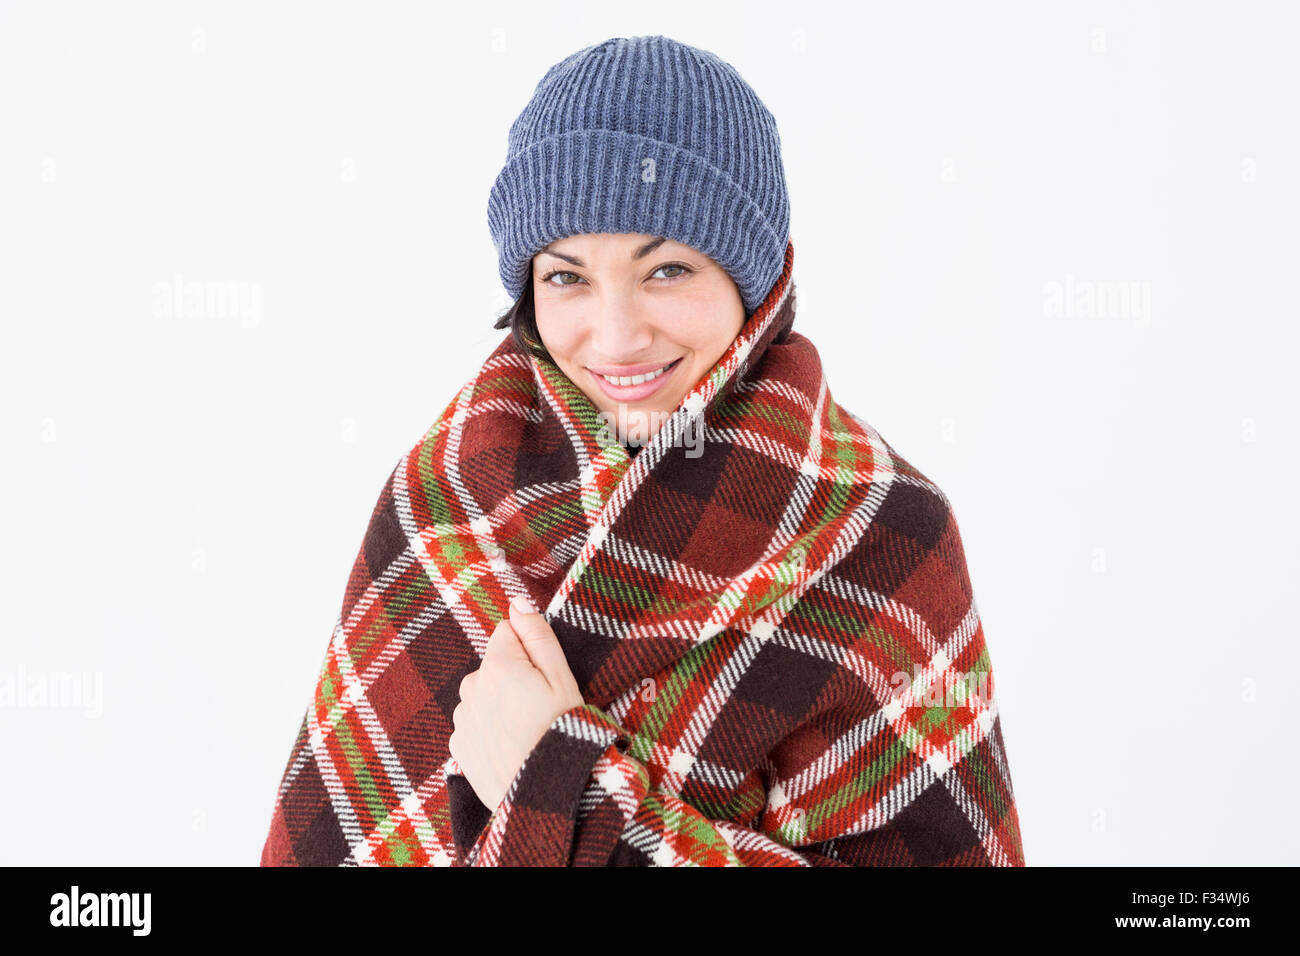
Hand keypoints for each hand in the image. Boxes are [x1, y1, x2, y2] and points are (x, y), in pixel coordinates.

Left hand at [448, 592, 584, 810]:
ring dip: (499, 706)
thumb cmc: (562, 735)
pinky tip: (511, 749)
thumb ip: (538, 635)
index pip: (507, 632)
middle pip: (493, 666)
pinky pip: (474, 725)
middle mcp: (471, 689)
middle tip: (539, 710)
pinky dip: (489, 732)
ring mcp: (461, 720)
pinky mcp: (457, 748)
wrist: (544, 798)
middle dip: (513, 678)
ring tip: (526, 733)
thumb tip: (517, 601)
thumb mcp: (562, 680)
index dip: (531, 652)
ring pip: (482, 696)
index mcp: (498, 667)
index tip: (544, 679)